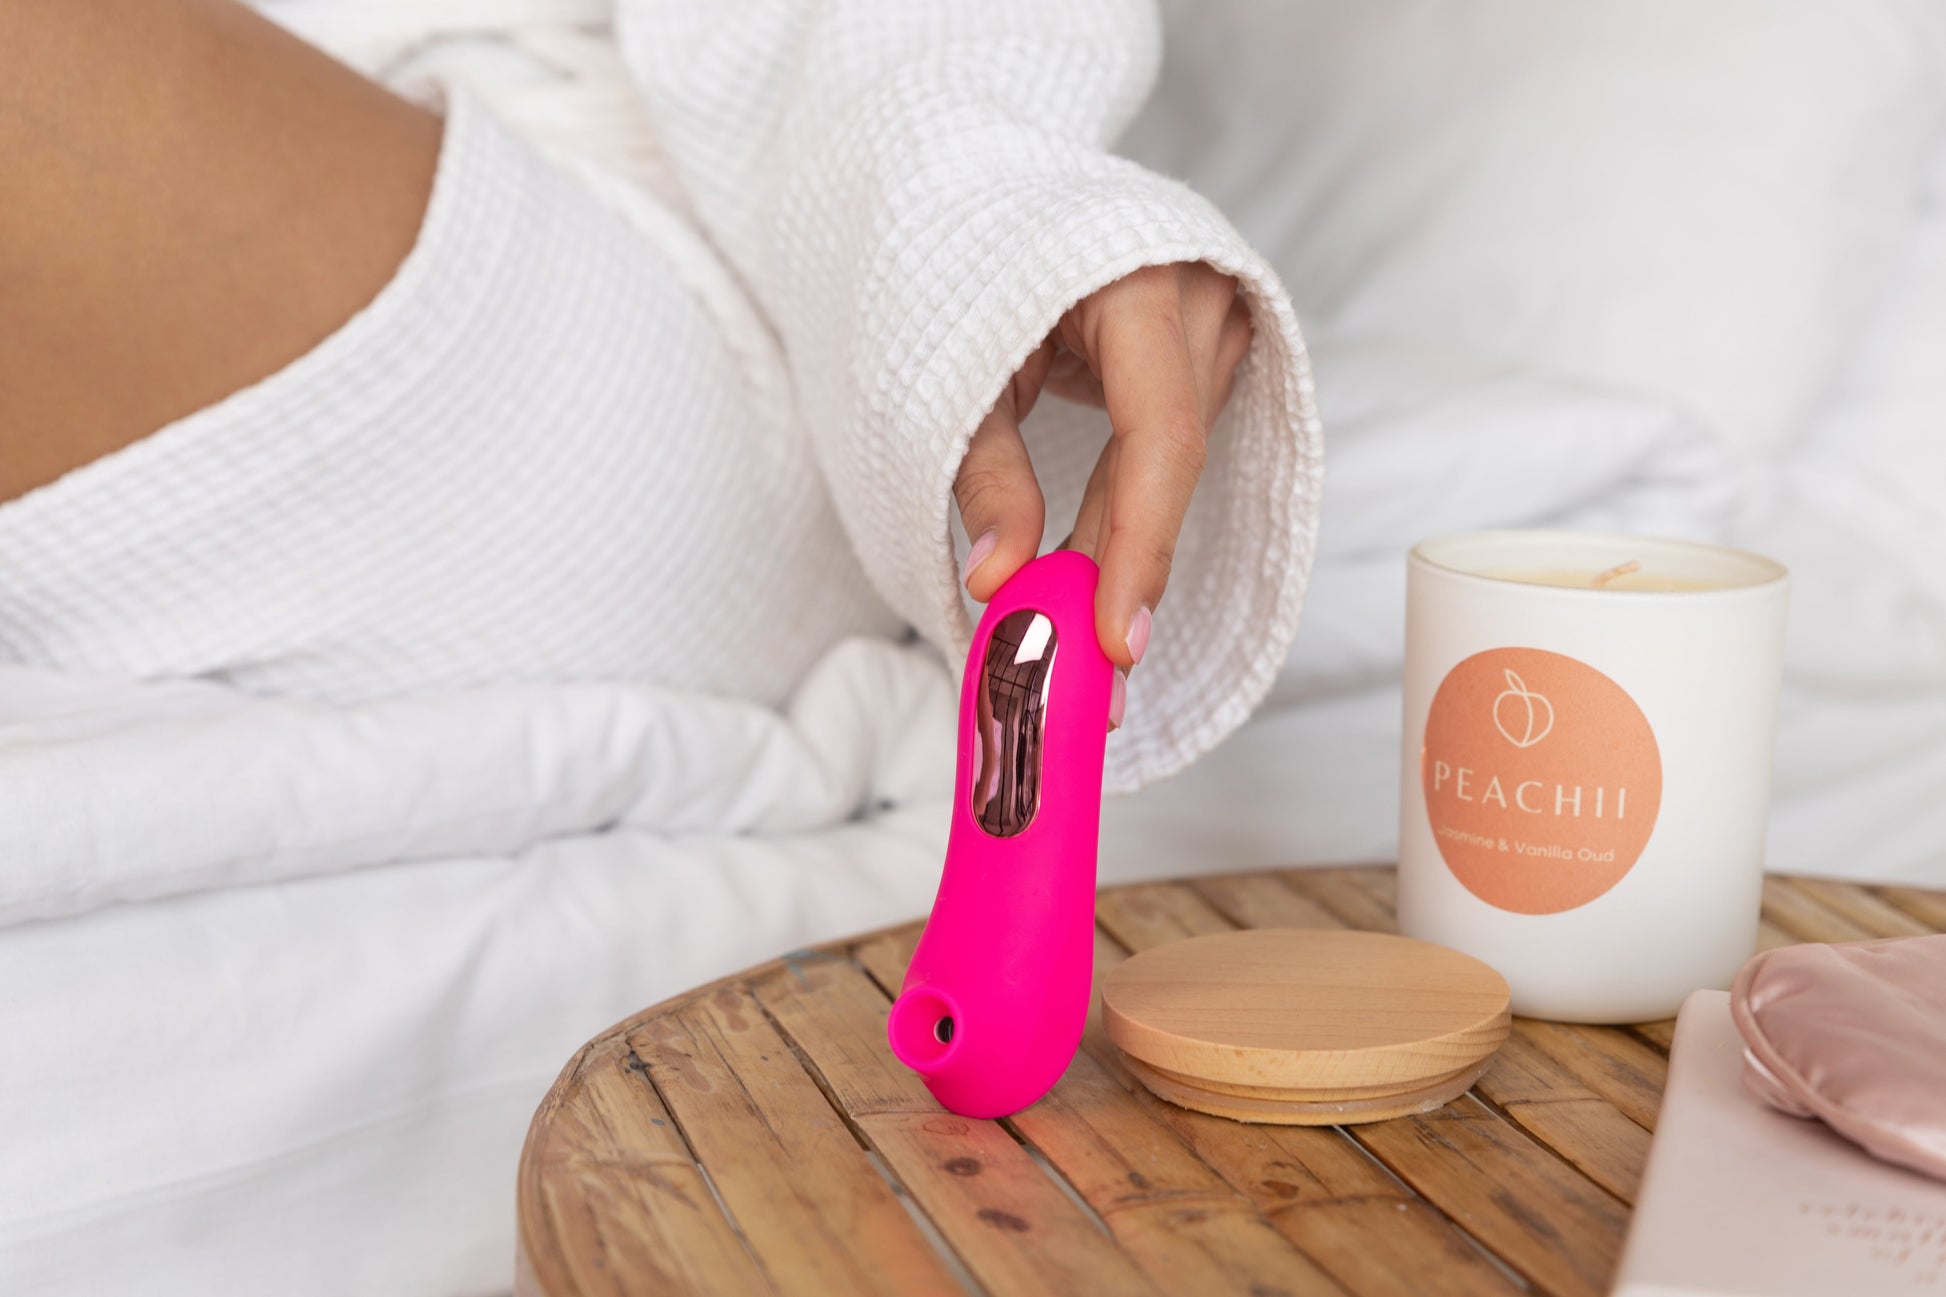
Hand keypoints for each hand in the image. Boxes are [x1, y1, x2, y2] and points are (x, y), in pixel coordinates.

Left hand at [953, 262, 1251, 727]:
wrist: (981, 183)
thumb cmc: (961, 261)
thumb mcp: (953, 365)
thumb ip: (981, 471)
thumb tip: (998, 582)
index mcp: (1138, 281)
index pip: (1160, 439)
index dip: (1139, 547)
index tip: (1116, 642)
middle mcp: (1201, 297)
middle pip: (1171, 466)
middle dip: (1122, 578)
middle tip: (1089, 685)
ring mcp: (1213, 319)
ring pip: (1173, 467)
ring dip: (1120, 555)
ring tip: (1079, 645)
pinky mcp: (1197, 351)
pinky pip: (1166, 453)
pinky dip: (1125, 518)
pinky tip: (1094, 583)